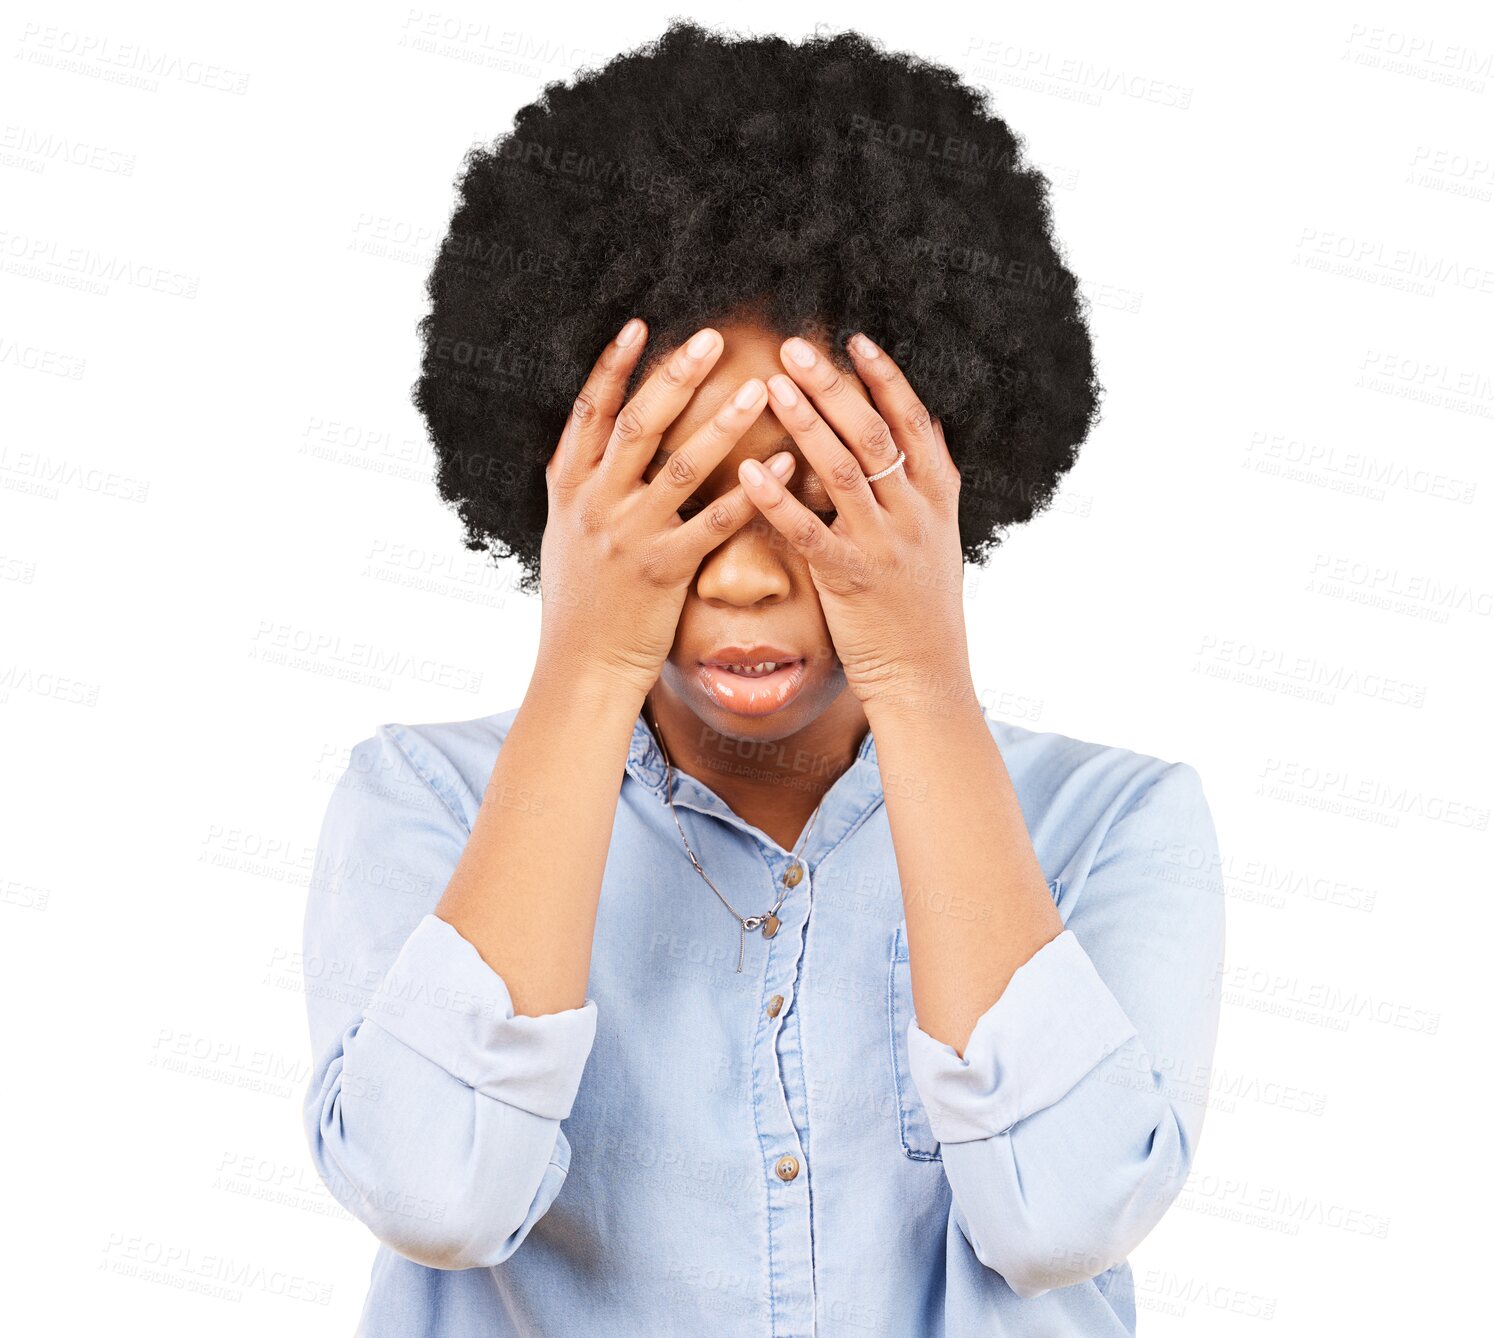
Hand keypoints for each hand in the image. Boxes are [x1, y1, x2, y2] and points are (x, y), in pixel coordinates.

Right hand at [537, 319, 794, 699]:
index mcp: (568, 486)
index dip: (613, 365)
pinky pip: (715, 523)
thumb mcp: (565, 529)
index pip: (589, 411)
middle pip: (638, 425)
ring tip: (763, 389)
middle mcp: (595, 504)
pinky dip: (754, 492)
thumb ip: (584, 479)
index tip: (642, 325)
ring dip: (724, 424)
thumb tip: (598, 428)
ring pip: (681, 467)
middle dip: (677, 376)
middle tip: (713, 338)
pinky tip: (787, 464)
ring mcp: (629, 536)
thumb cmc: (580, 598)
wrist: (581, 664)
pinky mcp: (664, 570)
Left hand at [736, 332, 971, 712]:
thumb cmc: (919, 604)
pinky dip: (779, 499)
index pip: (912, 421)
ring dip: (807, 424)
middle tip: (796, 346)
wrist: (925, 675)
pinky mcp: (852, 580)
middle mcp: (915, 513)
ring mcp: (885, 545)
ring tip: (773, 386)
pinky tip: (750, 470)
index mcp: (936, 495)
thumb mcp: (937, 535)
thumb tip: (919, 425)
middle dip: (834, 386)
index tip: (853, 339)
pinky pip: (811, 532)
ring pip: (844, 472)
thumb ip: (924, 482)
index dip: (884, 378)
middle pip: (874, 434)